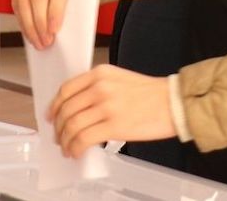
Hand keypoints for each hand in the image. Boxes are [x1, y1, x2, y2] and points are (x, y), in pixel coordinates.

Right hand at [10, 0, 91, 47]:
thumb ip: (76, 5)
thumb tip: (65, 31)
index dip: (55, 10)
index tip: (54, 30)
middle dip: (40, 21)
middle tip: (45, 40)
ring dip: (29, 24)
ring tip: (37, 40)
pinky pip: (16, 0)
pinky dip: (22, 18)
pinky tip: (29, 31)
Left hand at [48, 65, 175, 157]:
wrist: (173, 103)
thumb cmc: (151, 94)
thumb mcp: (120, 79)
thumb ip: (98, 88)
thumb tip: (78, 110)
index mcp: (100, 73)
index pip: (66, 90)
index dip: (55, 106)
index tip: (52, 116)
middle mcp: (100, 87)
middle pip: (66, 109)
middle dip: (59, 127)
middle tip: (59, 137)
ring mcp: (106, 106)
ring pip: (72, 126)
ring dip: (65, 141)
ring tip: (68, 148)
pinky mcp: (113, 125)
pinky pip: (84, 139)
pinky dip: (75, 148)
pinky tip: (77, 152)